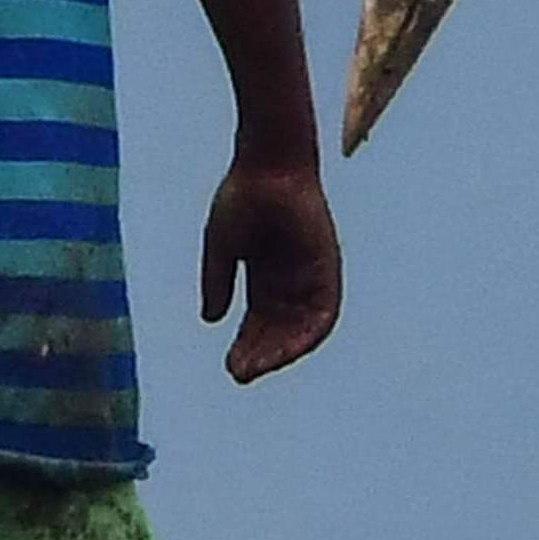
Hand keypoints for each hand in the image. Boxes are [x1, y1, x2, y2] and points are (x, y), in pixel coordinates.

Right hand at [203, 154, 343, 384]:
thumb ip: (218, 282)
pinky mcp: (327, 269)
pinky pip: (323, 313)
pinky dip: (307, 336)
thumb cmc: (243, 197)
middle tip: (240, 374)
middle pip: (278, 330)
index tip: (230, 368)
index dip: (246, 346)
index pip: (259, 323)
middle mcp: (290, 280)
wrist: (267, 166)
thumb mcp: (222, 247)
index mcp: (265, 275)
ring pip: (300, 328)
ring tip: (258, 368)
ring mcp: (310, 275)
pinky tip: (287, 352)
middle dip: (260, 354)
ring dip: (281, 352)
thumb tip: (211, 320)